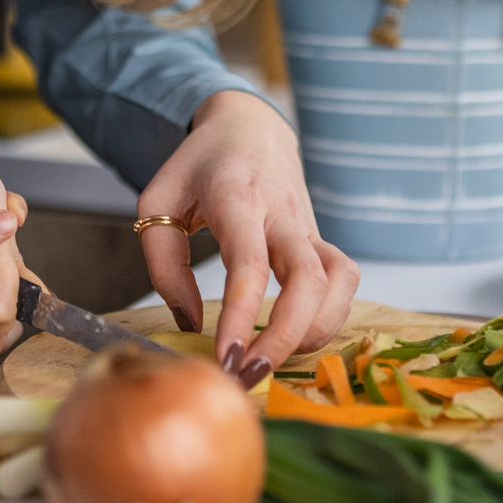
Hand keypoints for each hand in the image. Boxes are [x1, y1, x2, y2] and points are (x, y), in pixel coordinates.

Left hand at [137, 90, 357, 386]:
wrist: (248, 128)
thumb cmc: (197, 167)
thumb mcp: (158, 202)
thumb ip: (165, 265)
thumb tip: (191, 325)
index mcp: (237, 198)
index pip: (249, 262)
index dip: (243, 315)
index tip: (226, 358)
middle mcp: (282, 212)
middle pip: (308, 278)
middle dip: (286, 336)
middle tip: (251, 373)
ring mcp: (309, 226)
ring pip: (339, 281)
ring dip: (316, 331)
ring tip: (274, 359)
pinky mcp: (321, 239)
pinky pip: (345, 279)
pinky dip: (331, 316)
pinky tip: (298, 337)